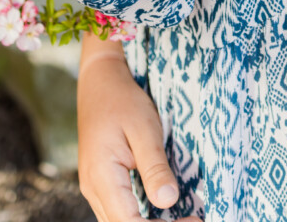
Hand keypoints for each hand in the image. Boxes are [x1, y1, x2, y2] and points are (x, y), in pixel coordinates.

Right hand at [77, 42, 201, 221]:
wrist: (99, 79)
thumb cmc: (123, 99)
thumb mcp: (144, 128)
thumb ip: (154, 167)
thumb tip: (168, 201)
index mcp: (102, 178)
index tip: (193, 219)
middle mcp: (93, 189)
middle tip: (194, 218)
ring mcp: (94, 187)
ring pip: (119, 221)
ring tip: (184, 216)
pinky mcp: (99, 182)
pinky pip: (118, 209)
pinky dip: (140, 214)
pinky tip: (163, 208)